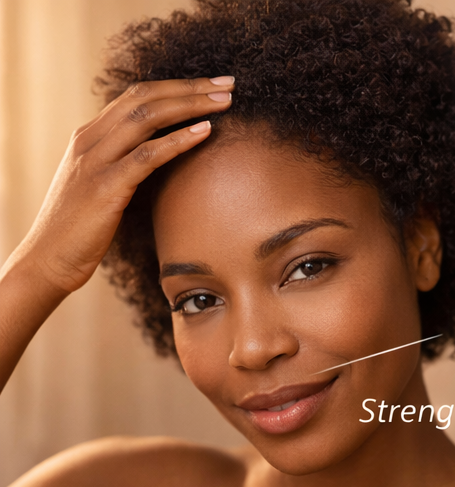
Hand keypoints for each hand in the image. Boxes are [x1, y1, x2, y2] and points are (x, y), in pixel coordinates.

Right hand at [13, 77, 234, 295]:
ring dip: (190, 105)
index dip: (177, 86)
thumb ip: (126, 169)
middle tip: (230, 84)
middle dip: (190, 87)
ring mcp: (95, 160)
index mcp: (91, 136)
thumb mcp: (104, 189)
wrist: (49, 260)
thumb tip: (161, 165)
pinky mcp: (105, 187)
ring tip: (225, 102)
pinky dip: (178, 140)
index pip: (137, 96)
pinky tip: (205, 132)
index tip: (213, 85)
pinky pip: (146, 155)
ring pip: (146, 116)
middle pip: (145, 97)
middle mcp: (91, 139)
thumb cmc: (82, 231)